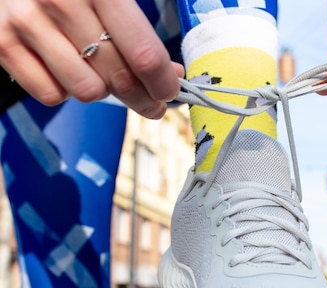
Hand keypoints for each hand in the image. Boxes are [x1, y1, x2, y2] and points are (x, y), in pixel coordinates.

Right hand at [0, 0, 183, 118]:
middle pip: (119, 77)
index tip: (170, 92)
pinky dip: (63, 89)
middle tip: (151, 102)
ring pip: (87, 91)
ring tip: (97, 71)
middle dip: (143, 98)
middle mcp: (60, 1)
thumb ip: (142, 31)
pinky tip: (63, 67)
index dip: (163, 82)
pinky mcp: (3, 43)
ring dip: (99, 89)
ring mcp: (27, 23)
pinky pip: (52, 95)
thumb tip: (173, 75)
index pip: (144, 54)